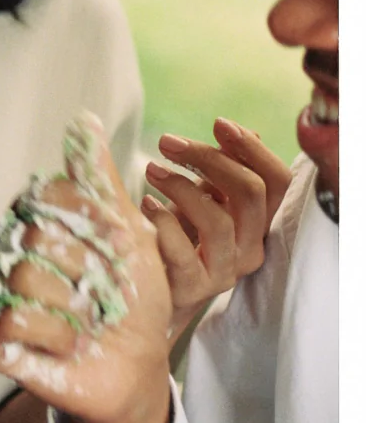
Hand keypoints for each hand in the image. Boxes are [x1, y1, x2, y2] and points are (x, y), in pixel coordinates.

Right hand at [0, 115, 172, 422]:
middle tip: (102, 293)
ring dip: (73, 309)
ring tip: (86, 323)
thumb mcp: (131, 234)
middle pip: (37, 238)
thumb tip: (84, 121)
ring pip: (24, 280)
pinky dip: (52, 338)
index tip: (119, 249)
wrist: (136, 363)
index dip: (91, 225)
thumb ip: (102, 182)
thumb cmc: (134, 298)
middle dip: (88, 272)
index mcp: (38, 221)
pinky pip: (9, 322)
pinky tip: (67, 346)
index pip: (47, 196)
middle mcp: (10, 250)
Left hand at [142, 119, 292, 337]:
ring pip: (219, 219)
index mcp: (257, 224)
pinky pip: (184, 250)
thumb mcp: (201, 203)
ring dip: (181, 186)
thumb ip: (221, 174)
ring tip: (151, 171)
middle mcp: (250, 249)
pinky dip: (162, 221)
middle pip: (250, 193)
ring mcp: (225, 272)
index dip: (253, 149)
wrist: (150, 298)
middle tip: (168, 142)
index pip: (277, 181)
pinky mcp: (194, 288)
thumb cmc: (175, 242)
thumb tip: (242, 130)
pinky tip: (144, 205)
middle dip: (209, 158)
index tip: (219, 123)